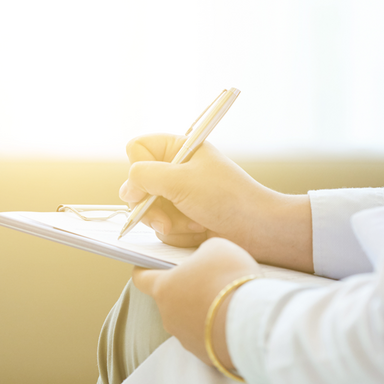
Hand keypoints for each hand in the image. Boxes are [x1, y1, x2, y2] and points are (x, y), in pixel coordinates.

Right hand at [120, 134, 313, 272]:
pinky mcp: (183, 220)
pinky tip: (199, 232)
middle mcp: (177, 171)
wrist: (257, 230)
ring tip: (194, 223)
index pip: (138, 149)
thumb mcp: (180, 180)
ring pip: (148, 211)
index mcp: (180, 149)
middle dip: (151, 206)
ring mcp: (179, 197)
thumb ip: (144, 176)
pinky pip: (163, 228)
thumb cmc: (227, 198)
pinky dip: (179, 234)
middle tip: (166, 217)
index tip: (148, 184)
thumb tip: (126, 189)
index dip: (138, 168)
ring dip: (169, 222)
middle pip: (137, 185)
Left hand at [132, 238, 260, 368]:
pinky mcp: (203, 353)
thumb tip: (203, 262)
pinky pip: (207, 336)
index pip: (141, 278)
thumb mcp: (217, 248)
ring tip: (228, 301)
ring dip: (202, 311)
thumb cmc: (229, 278)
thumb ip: (202, 253)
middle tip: (210, 280)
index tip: (148, 265)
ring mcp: (184, 337)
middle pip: (171, 299)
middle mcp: (168, 316)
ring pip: (189, 319)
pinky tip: (235, 320)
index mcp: (164, 288)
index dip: (145, 270)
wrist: (251, 321)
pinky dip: (217, 328)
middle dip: (186, 289)